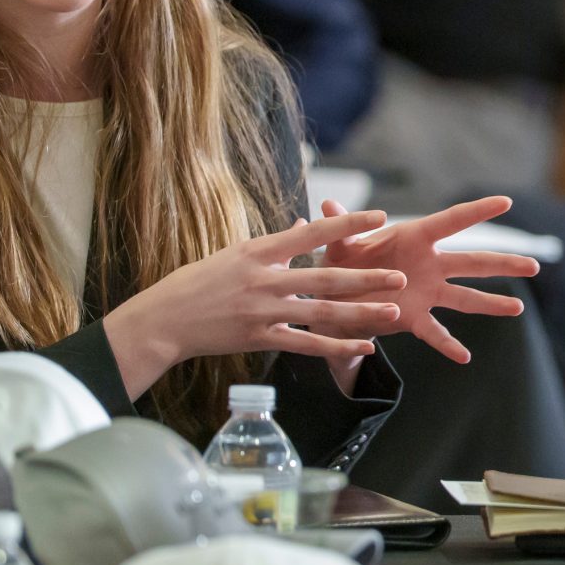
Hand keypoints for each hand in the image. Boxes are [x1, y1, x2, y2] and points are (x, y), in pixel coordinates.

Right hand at [104, 210, 412, 388]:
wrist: (164, 320)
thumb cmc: (197, 282)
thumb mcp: (234, 253)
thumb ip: (274, 245)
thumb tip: (301, 226)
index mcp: (259, 251)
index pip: (311, 234)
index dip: (347, 225)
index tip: (380, 217)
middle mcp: (265, 280)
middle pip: (325, 278)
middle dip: (366, 277)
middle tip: (400, 276)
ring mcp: (264, 312)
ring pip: (322, 313)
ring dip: (361, 313)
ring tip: (392, 310)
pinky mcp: (260, 339)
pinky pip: (306, 345)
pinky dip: (337, 347)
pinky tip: (363, 346)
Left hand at [311, 196, 539, 363]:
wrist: (335, 299)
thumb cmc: (343, 262)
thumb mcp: (339, 243)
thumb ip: (340, 227)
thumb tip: (327, 207)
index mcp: (415, 237)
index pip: (452, 220)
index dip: (478, 210)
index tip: (506, 202)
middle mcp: (429, 264)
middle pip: (472, 262)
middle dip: (503, 264)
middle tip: (533, 266)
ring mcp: (427, 292)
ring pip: (465, 297)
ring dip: (491, 304)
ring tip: (518, 308)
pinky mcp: (415, 317)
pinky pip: (435, 332)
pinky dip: (448, 345)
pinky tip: (465, 357)